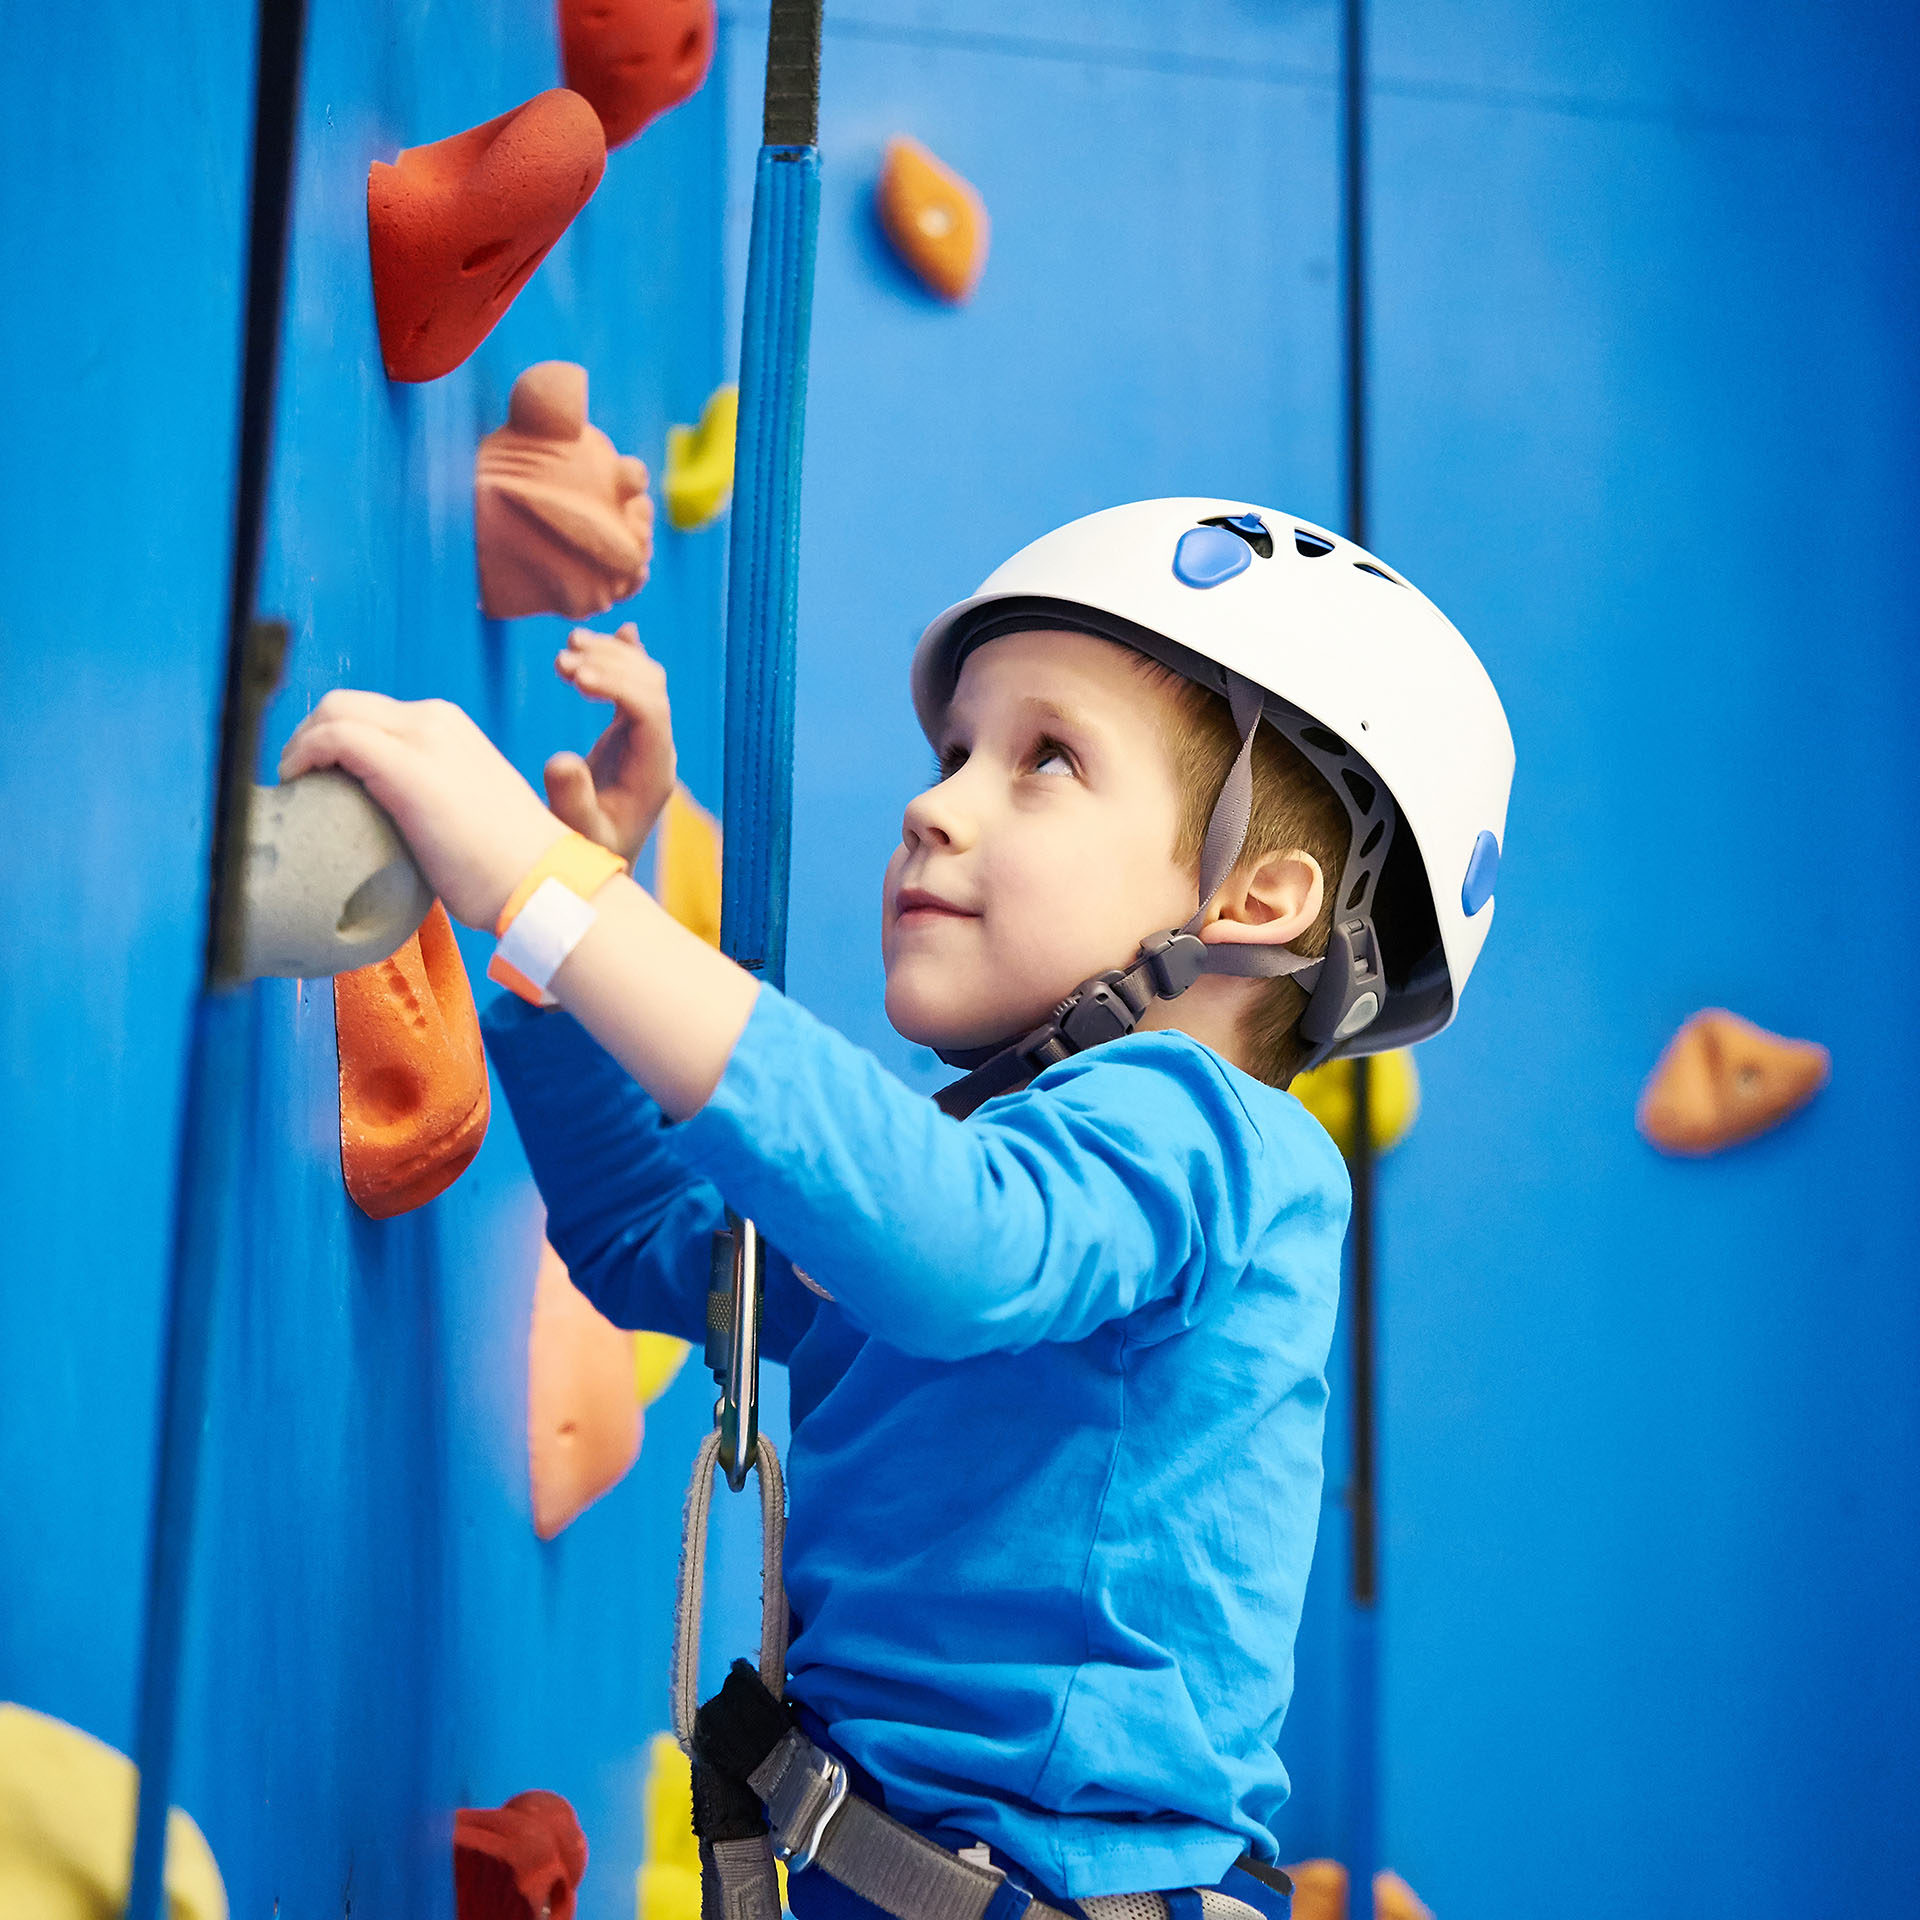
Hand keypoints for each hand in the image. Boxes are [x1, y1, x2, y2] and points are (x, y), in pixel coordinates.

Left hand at [279, 693, 564, 928]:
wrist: (540, 881)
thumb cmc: (506, 866)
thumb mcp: (464, 810)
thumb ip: (429, 798)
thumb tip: (390, 825)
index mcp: (451, 728)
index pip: (372, 714)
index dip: (332, 739)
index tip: (318, 778)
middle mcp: (436, 720)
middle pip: (345, 704)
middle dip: (308, 736)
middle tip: (297, 780)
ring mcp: (422, 739)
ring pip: (334, 712)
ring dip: (299, 745)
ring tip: (294, 786)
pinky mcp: (404, 766)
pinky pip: (333, 738)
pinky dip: (303, 755)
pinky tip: (296, 785)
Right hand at [545, 623, 676, 865]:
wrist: (597, 860)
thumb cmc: (586, 851)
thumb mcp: (575, 832)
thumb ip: (570, 798)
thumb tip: (560, 759)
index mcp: (653, 772)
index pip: (650, 712)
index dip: (617, 686)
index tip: (575, 677)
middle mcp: (658, 749)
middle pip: (651, 687)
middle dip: (610, 666)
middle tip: (561, 661)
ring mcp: (648, 739)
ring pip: (645, 679)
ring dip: (611, 656)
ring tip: (567, 646)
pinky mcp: (632, 734)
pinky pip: (637, 686)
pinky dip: (627, 657)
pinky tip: (625, 631)